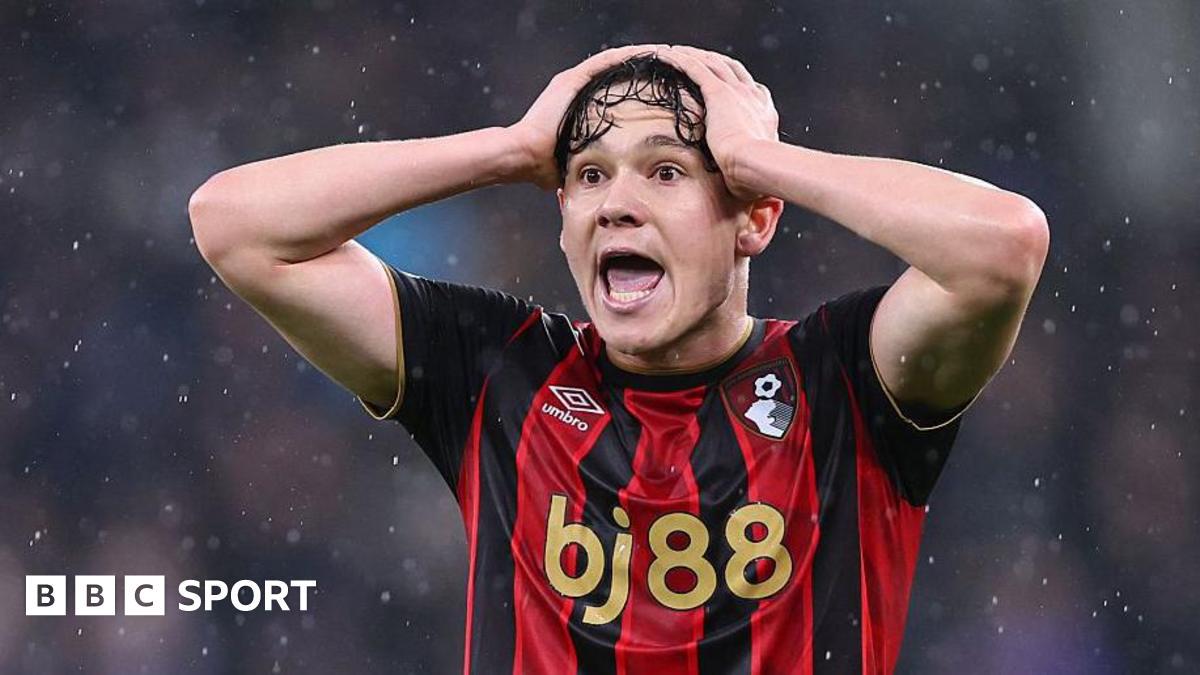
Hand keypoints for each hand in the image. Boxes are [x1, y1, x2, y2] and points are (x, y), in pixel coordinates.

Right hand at [507, 43, 666, 189]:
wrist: (524, 156)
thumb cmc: (545, 166)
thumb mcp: (576, 160)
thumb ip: (590, 161)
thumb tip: (603, 180)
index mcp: (579, 104)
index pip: (614, 90)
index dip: (637, 87)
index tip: (661, 91)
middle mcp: (576, 87)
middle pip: (616, 72)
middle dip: (642, 71)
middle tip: (669, 70)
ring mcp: (574, 81)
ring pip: (614, 62)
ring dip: (639, 58)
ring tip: (665, 55)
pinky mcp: (572, 80)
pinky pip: (606, 62)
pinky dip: (627, 57)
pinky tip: (648, 54)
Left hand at [654, 45, 778, 199]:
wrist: (757, 167)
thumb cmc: (758, 180)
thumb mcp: (755, 178)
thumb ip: (748, 182)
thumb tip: (748, 216)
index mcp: (764, 116)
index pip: (752, 92)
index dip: (739, 86)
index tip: (728, 87)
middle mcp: (753, 98)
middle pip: (732, 70)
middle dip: (714, 63)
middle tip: (697, 61)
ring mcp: (737, 92)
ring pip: (713, 63)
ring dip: (694, 56)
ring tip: (675, 53)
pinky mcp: (719, 93)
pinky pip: (696, 68)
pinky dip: (681, 60)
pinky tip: (665, 56)